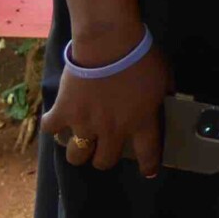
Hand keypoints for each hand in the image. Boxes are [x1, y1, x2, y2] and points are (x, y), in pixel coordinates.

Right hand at [42, 34, 173, 177]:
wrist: (109, 44)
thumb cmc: (142, 57)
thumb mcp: (164, 77)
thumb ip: (163, 94)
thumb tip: (167, 99)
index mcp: (141, 121)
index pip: (147, 152)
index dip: (148, 165)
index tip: (148, 173)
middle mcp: (113, 130)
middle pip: (104, 161)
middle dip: (104, 158)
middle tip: (103, 147)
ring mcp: (85, 124)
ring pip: (77, 155)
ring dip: (78, 151)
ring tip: (79, 141)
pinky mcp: (63, 112)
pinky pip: (51, 130)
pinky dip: (53, 125)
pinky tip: (56, 119)